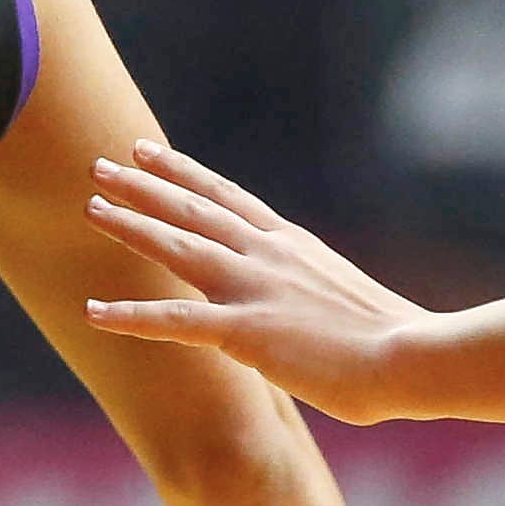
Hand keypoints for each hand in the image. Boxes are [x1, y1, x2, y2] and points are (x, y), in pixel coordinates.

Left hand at [80, 141, 438, 421]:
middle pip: (193, 209)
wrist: (415, 355)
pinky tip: (93, 311)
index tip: (148, 150)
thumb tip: (302, 307)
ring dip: (130, 226)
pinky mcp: (245, 331)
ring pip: (177, 246)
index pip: (227, 197)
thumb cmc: (395, 340)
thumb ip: (312, 294)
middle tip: (99, 166)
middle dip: (142, 186)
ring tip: (89, 208)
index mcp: (292, 244)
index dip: (182, 172)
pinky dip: (129, 314)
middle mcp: (267, 255)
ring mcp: (254, 289)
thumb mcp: (344, 299)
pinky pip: (174, 319)